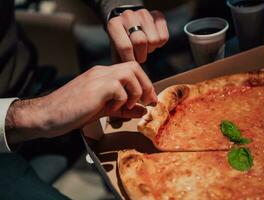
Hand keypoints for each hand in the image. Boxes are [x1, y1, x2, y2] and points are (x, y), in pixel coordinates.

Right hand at [5, 61, 156, 143]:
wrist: (47, 115)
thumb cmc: (73, 112)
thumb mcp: (104, 110)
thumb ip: (124, 108)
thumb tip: (143, 110)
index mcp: (103, 74)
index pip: (131, 69)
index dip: (145, 83)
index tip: (150, 99)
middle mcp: (101, 72)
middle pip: (134, 67)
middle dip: (146, 85)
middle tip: (146, 101)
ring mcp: (97, 78)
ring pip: (129, 73)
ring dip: (134, 92)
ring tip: (127, 106)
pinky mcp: (94, 88)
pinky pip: (118, 88)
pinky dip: (122, 100)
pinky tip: (112, 109)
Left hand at [107, 9, 168, 62]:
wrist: (128, 26)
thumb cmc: (122, 43)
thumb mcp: (116, 52)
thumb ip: (120, 62)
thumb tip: (127, 76)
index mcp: (114, 24)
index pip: (125, 47)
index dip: (130, 59)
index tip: (131, 63)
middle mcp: (128, 15)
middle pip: (141, 42)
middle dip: (141, 55)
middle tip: (139, 56)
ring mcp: (143, 13)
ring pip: (153, 40)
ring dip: (150, 49)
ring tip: (144, 47)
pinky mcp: (157, 15)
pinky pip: (163, 37)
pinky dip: (159, 44)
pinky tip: (151, 42)